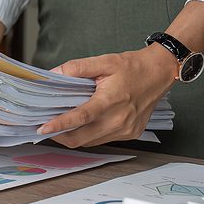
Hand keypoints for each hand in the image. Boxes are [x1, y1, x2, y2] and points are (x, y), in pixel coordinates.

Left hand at [37, 43, 176, 146]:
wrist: (160, 73)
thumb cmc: (133, 67)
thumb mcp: (104, 61)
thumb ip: (77, 68)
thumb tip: (54, 74)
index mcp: (111, 101)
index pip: (80, 118)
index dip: (59, 125)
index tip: (43, 128)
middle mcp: (119, 119)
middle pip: (82, 138)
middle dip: (60, 136)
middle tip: (47, 129)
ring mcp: (126, 129)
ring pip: (91, 142)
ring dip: (74, 137)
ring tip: (62, 127)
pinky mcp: (130, 134)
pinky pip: (103, 140)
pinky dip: (90, 135)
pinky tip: (84, 125)